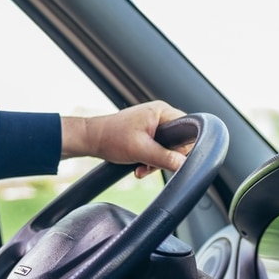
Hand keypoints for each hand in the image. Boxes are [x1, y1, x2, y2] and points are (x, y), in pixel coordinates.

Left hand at [61, 101, 190, 177]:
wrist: (90, 139)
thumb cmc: (110, 138)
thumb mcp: (140, 151)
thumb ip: (165, 158)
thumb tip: (184, 165)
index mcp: (162, 111)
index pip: (189, 129)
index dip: (183, 148)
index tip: (173, 160)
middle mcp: (160, 114)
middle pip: (178, 141)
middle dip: (166, 157)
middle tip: (151, 165)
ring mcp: (153, 123)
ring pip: (168, 147)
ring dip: (156, 161)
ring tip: (141, 167)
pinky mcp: (147, 132)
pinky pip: (158, 148)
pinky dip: (150, 159)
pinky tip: (139, 166)